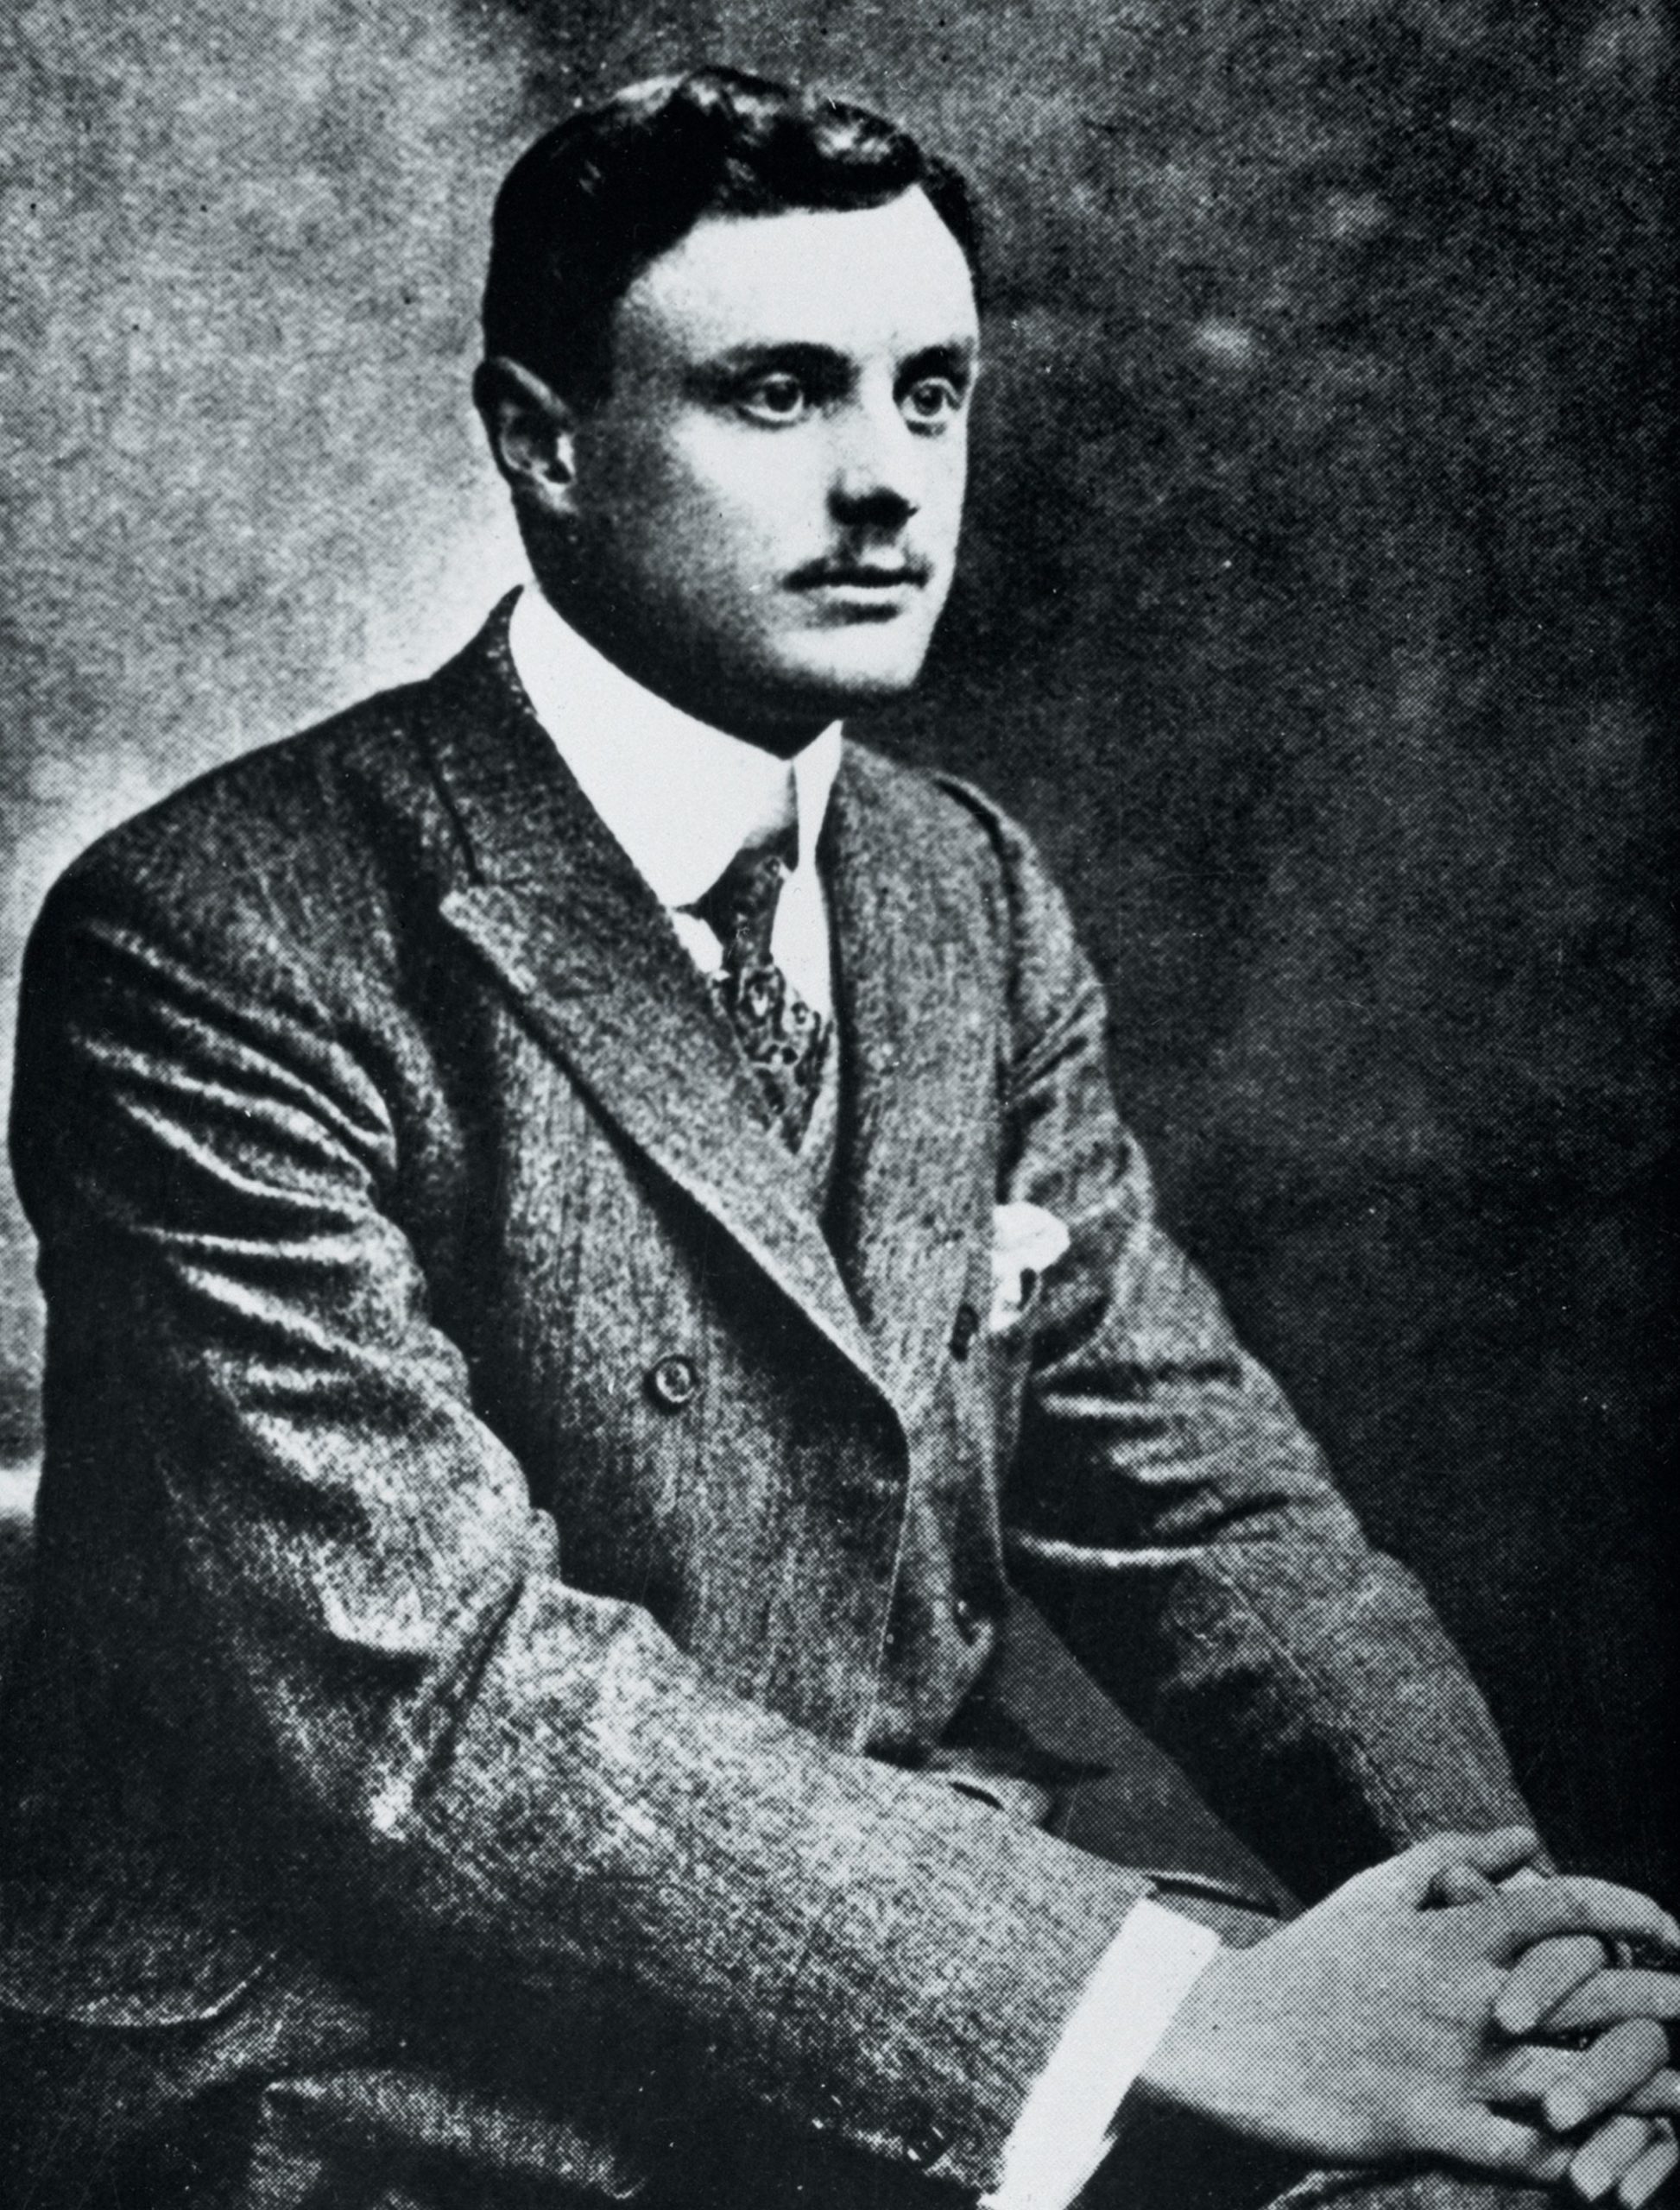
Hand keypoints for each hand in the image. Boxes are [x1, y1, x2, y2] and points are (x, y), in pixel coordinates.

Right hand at [1139, 1828, 1679, 2184]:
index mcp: (1453, 1933)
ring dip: (1645, 2089)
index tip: (1671, 1928)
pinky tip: (1614, 2166)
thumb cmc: (1309, 1960)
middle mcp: (1466, 1996)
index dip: (1630, 1908)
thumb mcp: (1374, 1892)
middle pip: (1595, 1989)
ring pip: (1579, 2079)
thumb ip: (1452, 1856)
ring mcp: (1452, 2066)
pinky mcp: (1430, 2127)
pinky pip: (1527, 2155)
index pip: (1563, 1904)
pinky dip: (1580, 2163)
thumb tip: (1526, 1837)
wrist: (1230, 2034)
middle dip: (1667, 1997)